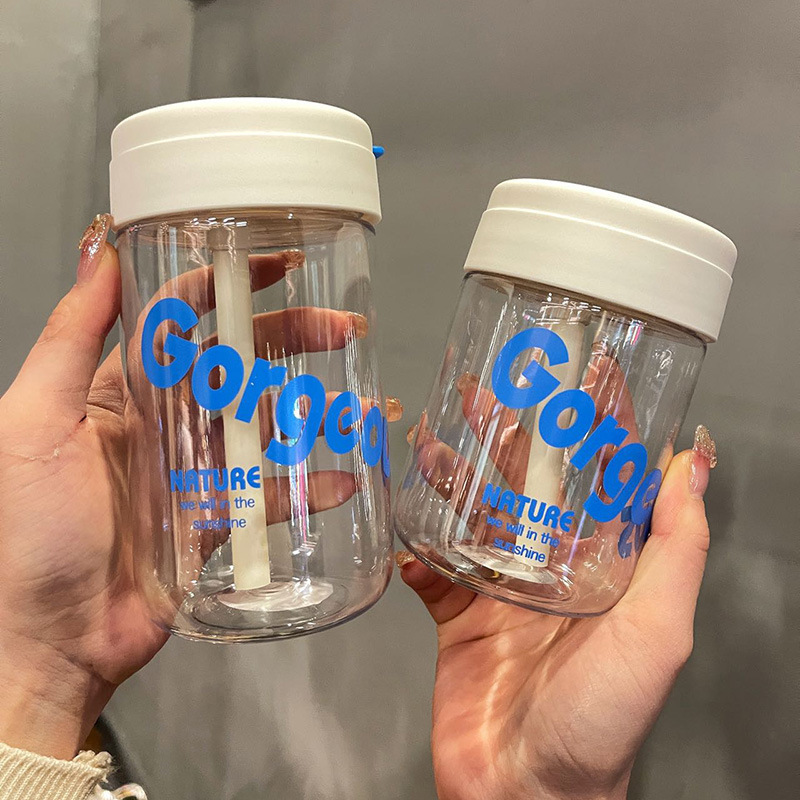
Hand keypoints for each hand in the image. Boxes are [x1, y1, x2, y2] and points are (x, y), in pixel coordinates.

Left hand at [0, 215, 387, 758]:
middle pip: (240, 364)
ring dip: (315, 412)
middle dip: (293, 340)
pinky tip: (344, 480)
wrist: (47, 640)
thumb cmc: (25, 533)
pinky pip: (271, 495)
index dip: (228, 284)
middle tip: (344, 330)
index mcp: (121, 390)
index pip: (183, 318)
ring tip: (363, 407)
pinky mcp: (218, 519)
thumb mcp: (34, 420)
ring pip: (267, 426)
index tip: (273, 263)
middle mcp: (164, 422)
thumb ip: (69, 337)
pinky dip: (310, 488)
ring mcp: (195, 471)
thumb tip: (97, 250)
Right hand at [399, 384, 714, 798]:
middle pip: (527, 484)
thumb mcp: (657, 629)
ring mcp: (501, 589)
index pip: (601, 477)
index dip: (593, 424)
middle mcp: (552, 568)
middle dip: (506, 434)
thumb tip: (694, 467)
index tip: (584, 375)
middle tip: (483, 390)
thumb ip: (677, 549)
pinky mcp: (456, 614)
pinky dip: (415, 543)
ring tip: (431, 438)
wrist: (525, 789)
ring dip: (451, 475)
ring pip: (472, 514)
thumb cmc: (601, 719)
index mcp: (603, 566)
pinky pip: (431, 566)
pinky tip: (405, 523)